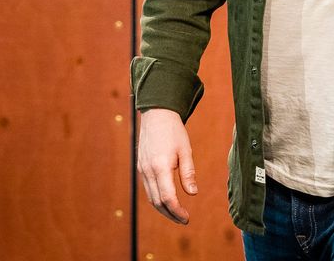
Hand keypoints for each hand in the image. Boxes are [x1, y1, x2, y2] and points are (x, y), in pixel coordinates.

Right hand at [137, 108, 197, 223]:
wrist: (157, 115)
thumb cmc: (174, 131)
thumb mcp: (186, 150)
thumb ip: (188, 173)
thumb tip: (193, 194)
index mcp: (161, 166)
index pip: (167, 197)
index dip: (177, 211)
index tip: (187, 218)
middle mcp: (148, 170)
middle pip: (157, 202)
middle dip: (170, 214)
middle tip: (184, 219)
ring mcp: (142, 169)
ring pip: (150, 197)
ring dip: (163, 209)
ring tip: (177, 214)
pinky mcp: (141, 167)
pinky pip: (147, 188)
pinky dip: (157, 198)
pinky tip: (167, 201)